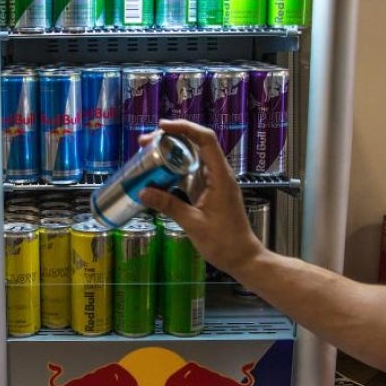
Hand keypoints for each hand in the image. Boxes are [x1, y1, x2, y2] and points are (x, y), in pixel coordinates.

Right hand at [138, 119, 263, 275]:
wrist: (242, 258)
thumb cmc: (225, 242)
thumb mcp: (193, 224)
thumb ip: (169, 206)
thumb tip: (143, 192)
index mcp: (220, 176)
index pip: (205, 140)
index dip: (184, 128)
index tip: (161, 127)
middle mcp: (218, 174)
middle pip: (196, 144)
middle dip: (171, 138)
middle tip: (145, 142)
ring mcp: (213, 183)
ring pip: (191, 158)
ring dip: (170, 154)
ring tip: (146, 154)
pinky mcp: (208, 192)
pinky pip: (189, 174)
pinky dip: (173, 171)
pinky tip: (157, 175)